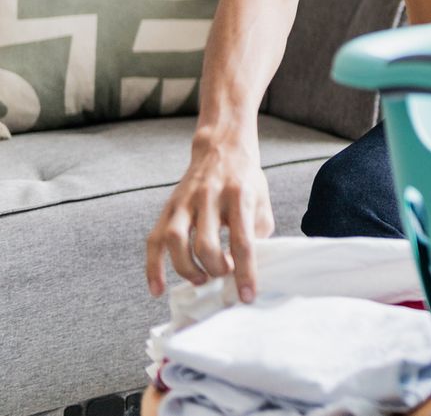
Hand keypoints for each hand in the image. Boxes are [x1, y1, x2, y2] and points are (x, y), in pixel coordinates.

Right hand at [145, 133, 274, 299]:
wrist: (221, 150)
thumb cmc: (245, 181)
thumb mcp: (261, 202)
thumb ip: (258, 233)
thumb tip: (248, 270)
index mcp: (239, 195)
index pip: (243, 241)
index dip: (245, 272)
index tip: (246, 296)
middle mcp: (209, 197)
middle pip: (206, 243)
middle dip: (216, 268)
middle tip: (224, 274)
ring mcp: (185, 202)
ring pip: (176, 241)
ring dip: (187, 268)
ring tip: (201, 279)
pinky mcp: (167, 208)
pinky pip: (153, 241)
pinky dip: (153, 268)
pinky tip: (157, 289)